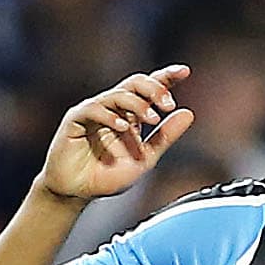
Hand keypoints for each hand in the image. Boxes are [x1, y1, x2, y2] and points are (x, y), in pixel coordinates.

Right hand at [39, 67, 194, 205]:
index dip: (166, 77)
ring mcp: (94, 111)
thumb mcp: (145, 158)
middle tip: (168, 103)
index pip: (149, 88)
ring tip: (151, 119)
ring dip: (137, 104)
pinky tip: (123, 127)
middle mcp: (113, 108)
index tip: (185, 72)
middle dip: (154, 89)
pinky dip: (110, 117)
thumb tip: (188, 113)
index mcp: (130, 114)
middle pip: (135, 83)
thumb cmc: (106, 174)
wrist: (77, 192)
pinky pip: (94, 109)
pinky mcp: (75, 119)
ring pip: (117, 94)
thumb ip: (165, 137)